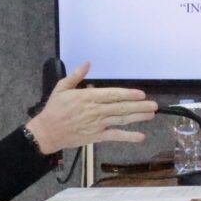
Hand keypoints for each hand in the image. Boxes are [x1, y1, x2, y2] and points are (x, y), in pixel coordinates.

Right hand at [25, 60, 156, 153]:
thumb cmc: (54, 109)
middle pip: (121, 108)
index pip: (112, 95)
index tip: (141, 94)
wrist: (47, 132)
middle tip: (154, 105)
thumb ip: (76, 75)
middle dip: (139, 106)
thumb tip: (87, 63)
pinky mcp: (96, 136)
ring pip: (121, 120)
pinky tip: (140, 136)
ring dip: (138, 117)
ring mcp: (97, 125)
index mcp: (88, 98)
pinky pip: (115, 136)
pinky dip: (128, 137)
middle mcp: (95, 111)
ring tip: (151, 114)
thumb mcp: (62, 88)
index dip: (128, 94)